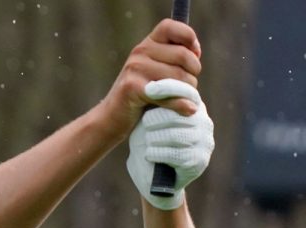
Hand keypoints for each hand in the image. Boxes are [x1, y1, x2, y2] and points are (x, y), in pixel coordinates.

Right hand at [100, 19, 201, 140]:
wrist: (113, 118)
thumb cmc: (142, 97)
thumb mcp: (157, 72)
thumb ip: (175, 60)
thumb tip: (196, 53)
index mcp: (147, 44)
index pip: (171, 27)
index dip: (189, 38)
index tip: (195, 55)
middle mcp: (140, 52)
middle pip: (183, 56)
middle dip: (193, 74)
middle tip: (188, 86)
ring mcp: (135, 69)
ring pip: (179, 76)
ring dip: (188, 92)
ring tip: (182, 99)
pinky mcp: (132, 88)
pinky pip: (168, 93)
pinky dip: (181, 104)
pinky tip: (187, 110)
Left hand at [127, 79, 214, 209]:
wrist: (152, 178)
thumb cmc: (148, 143)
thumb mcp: (148, 119)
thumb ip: (153, 100)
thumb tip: (148, 76)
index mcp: (195, 109)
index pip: (187, 92)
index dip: (168, 89)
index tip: (149, 89)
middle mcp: (204, 123)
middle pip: (179, 114)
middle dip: (157, 119)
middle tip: (145, 125)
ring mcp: (204, 143)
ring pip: (176, 134)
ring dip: (155, 137)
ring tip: (146, 140)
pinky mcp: (199, 161)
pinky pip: (175, 153)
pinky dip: (157, 153)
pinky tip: (149, 154)